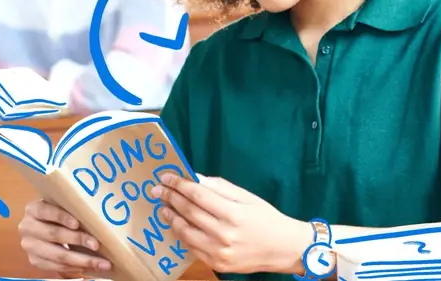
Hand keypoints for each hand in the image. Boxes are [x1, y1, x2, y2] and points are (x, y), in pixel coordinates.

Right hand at [17, 199, 112, 275]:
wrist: (46, 226)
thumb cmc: (60, 213)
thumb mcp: (62, 206)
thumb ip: (73, 207)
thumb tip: (100, 214)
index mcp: (33, 209)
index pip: (46, 211)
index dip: (62, 217)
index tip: (77, 223)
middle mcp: (27, 227)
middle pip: (54, 234)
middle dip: (77, 240)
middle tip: (97, 245)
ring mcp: (29, 246)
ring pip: (57, 255)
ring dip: (82, 260)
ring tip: (101, 263)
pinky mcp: (34, 260)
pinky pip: (56, 267)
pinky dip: (75, 267)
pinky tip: (89, 267)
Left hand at [153, 174, 312, 274]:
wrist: (282, 248)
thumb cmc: (266, 218)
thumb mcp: (248, 197)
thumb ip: (221, 187)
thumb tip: (196, 178)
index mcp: (234, 213)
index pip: (198, 195)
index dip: (180, 184)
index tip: (167, 177)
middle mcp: (224, 233)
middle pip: (189, 212)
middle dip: (171, 198)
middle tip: (158, 190)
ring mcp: (219, 251)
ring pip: (185, 232)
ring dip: (172, 217)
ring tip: (165, 207)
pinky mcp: (217, 263)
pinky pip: (192, 247)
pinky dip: (182, 234)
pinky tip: (178, 225)